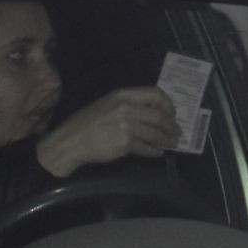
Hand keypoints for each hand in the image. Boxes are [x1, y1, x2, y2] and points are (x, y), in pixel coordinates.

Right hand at [35, 86, 180, 177]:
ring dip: (166, 140)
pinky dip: (154, 151)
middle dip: (171, 126)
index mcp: (123, 95)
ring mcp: (126, 126)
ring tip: (172, 143)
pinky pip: (145, 147)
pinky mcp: (124, 143)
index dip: (167, 104)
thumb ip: (129, 105)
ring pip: (155, 133)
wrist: (69, 142)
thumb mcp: (107, 104)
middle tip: (177, 133)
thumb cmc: (86, 123)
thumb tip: (152, 113)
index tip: (172, 113)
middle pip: (159, 116)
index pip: (155, 94)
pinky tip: (157, 153)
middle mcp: (126, 108)